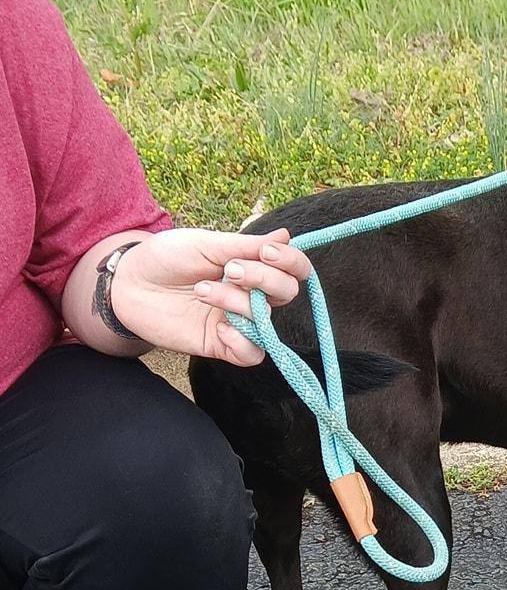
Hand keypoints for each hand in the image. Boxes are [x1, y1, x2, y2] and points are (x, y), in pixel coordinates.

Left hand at [110, 227, 311, 364]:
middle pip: (287, 293)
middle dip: (264, 279)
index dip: (291, 262)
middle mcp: (251, 295)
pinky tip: (219, 326)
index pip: (294, 270)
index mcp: (252, 267)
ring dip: (237, 303)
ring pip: (266, 320)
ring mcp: (238, 321)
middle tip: (230, 270)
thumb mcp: (206, 244)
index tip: (266, 252)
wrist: (128, 283)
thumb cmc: (166, 258)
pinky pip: (252, 354)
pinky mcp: (221, 345)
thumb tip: (287, 236)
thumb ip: (246, 245)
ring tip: (202, 291)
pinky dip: (242, 340)